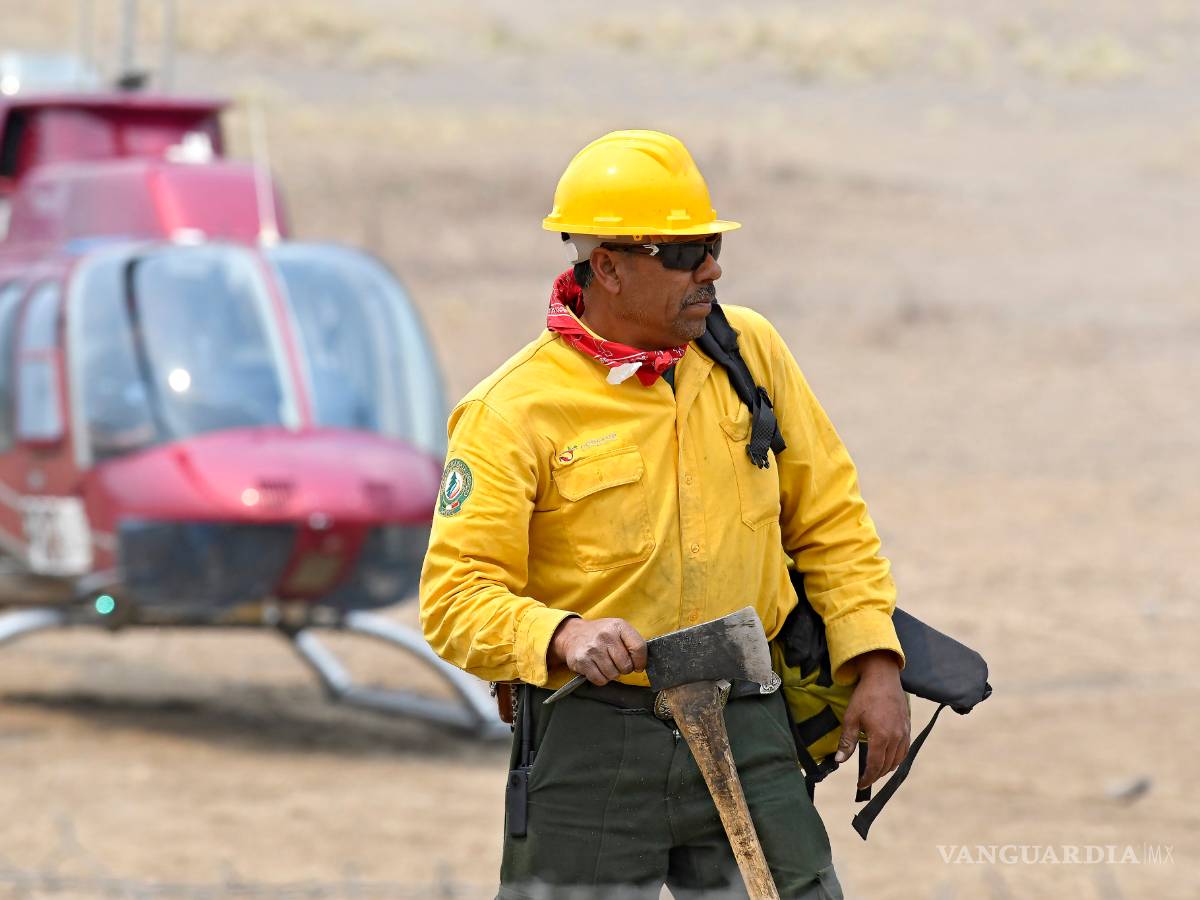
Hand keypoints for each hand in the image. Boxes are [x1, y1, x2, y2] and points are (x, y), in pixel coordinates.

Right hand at [549, 617, 647, 685]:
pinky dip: (601, 678)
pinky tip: (598, 669)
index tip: (638, 665)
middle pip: (626, 665)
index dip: (641, 661)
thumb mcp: (617, 630)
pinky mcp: (582, 661)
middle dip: (625, 669)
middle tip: (618, 664)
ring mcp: (593, 648)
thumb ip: (632, 642)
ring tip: (607, 665)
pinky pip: (600, 680)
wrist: (572, 634)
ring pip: (613, 675)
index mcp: (618, 626)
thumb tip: (641, 664)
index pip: (639, 647)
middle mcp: (605, 635)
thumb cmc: (601, 634)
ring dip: (612, 674)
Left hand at [834, 650, 909, 788]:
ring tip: (876, 772)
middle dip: (876, 775)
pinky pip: (905, 750)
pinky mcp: (908, 727)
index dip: (867, 778)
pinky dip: (897, 759)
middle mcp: (896, 738)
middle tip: (866, 780)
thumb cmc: (864, 696)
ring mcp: (904, 733)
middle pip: (887, 765)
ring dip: (887, 768)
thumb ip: (847, 741)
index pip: (875, 766)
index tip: (860, 785)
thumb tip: (839, 761)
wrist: (883, 677)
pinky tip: (890, 759)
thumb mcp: (851, 718)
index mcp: (881, 737)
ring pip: (898, 759)